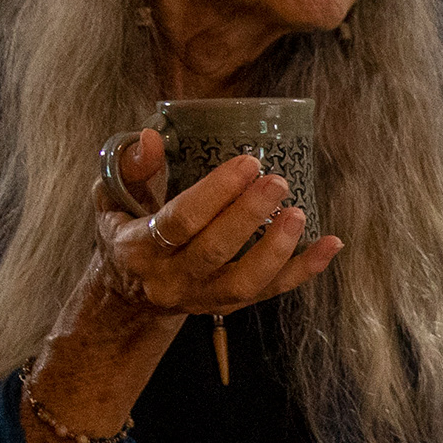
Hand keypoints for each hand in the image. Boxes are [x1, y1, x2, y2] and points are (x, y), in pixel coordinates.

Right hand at [89, 130, 342, 323]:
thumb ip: (129, 167)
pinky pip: (271, 291)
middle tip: (277, 182)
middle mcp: (170, 279)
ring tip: (299, 214)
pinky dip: (304, 270)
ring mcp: (202, 297)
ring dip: (277, 250)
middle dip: (249, 216)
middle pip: (214, 252)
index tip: (246, 164)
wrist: (129, 295)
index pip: (179, 222)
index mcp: (138, 248)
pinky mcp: (230, 305)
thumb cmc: (127, 231)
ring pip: (244, 282)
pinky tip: (331, 245)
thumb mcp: (112, 198)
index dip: (214, 194)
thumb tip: (152, 136)